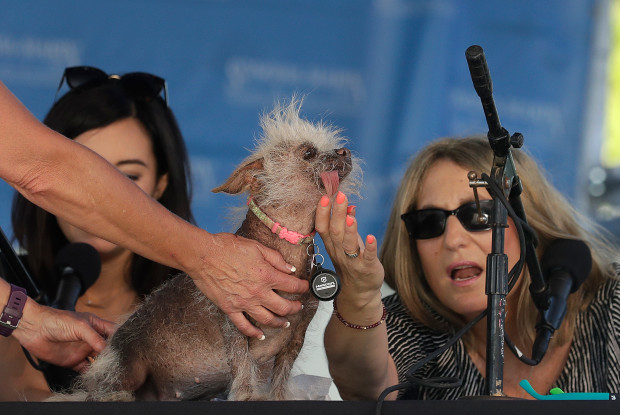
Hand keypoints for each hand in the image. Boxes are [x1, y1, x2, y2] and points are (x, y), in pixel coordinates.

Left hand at [12, 299, 115, 371]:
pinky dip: (92, 373)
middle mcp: (91, 339)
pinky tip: (97, 376)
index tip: (129, 346)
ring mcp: (83, 350)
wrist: (35, 329)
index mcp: (96, 326)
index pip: (114, 332)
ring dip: (104, 364)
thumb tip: (108, 350)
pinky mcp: (73, 362)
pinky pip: (86, 369)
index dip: (122, 338)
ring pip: (98, 360)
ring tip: (112, 370)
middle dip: (114, 354)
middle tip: (122, 361)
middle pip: (108, 348)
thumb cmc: (58, 321)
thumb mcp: (81, 326)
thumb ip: (95, 338)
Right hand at [189, 232, 307, 338]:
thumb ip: (275, 259)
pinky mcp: (230, 308)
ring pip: (267, 319)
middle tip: (299, 306)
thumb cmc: (227, 247)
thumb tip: (290, 268)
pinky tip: (260, 335)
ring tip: (286, 323)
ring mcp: (244, 303)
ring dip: (280, 322)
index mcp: (266, 275)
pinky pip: (244, 325)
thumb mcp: (256, 247)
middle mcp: (258, 292)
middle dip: (295, 307)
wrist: (202, 255)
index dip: (302, 287)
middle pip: (283, 306)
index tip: (305, 287)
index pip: (292, 286)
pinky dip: (253, 333)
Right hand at [315, 192, 384, 304]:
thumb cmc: (352, 262)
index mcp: (331, 244)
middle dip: (337, 213)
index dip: (323, 212)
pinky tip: (371, 237)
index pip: (323, 227)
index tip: (325, 197)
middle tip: (340, 196)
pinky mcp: (367, 267)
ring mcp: (352, 261)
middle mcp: (339, 252)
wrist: (359, 290)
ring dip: (350, 231)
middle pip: (335, 232)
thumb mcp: (346, 242)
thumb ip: (346, 223)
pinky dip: (369, 247)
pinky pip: (367, 257)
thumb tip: (349, 205)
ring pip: (348, 245)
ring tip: (351, 217)